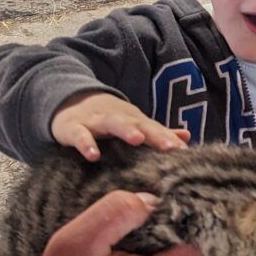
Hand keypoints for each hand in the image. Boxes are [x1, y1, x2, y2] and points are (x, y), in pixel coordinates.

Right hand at [51, 91, 189, 160]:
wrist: (69, 100)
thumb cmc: (108, 118)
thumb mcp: (132, 123)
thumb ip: (158, 133)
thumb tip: (186, 137)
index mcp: (134, 119)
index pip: (154, 129)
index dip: (169, 140)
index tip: (184, 152)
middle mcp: (118, 118)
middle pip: (138, 124)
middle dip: (155, 134)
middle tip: (170, 147)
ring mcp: (95, 121)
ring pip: (112, 123)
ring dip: (125, 129)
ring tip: (137, 139)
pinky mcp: (73, 128)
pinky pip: (80, 135)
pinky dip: (85, 143)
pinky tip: (93, 155)